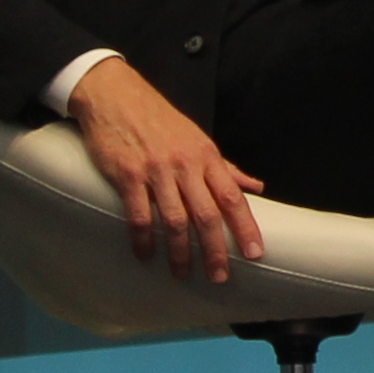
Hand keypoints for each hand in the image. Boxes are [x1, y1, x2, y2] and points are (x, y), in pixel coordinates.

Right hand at [69, 60, 269, 284]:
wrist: (117, 96)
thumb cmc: (161, 121)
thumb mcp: (199, 140)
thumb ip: (227, 168)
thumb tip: (256, 187)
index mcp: (206, 157)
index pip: (232, 196)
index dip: (246, 226)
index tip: (255, 253)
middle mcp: (185, 165)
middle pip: (207, 213)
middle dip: (215, 249)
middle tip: (219, 276)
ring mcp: (156, 170)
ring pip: (175, 219)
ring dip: (179, 251)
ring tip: (182, 273)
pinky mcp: (128, 175)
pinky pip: (139, 214)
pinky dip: (143, 238)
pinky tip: (145, 254)